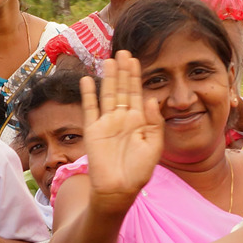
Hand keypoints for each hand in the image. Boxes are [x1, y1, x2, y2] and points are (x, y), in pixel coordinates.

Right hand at [80, 51, 162, 212]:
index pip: (137, 93)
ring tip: (108, 60)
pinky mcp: (93, 130)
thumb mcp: (154, 146)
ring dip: (108, 78)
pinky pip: (90, 108)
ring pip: (107, 95)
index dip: (135, 77)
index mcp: (139, 122)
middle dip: (123, 71)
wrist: (119, 190)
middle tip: (122, 52)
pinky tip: (88, 80)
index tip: (135, 60)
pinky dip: (89, 94)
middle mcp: (122, 119)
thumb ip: (155, 122)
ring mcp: (107, 123)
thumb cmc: (139, 172)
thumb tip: (152, 99)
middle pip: (122, 89)